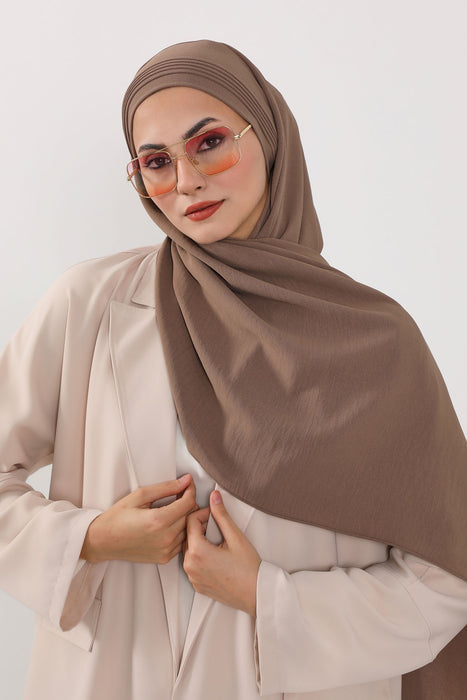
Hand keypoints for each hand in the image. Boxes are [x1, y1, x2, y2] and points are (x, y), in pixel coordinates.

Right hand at [80, 474, 197, 563]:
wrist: (102, 541)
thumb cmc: (117, 517)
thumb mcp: (139, 495)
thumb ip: (165, 487)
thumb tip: (185, 481)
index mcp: (158, 520)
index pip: (188, 502)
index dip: (190, 489)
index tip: (187, 484)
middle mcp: (165, 538)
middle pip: (191, 515)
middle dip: (188, 501)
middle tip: (178, 494)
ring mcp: (165, 550)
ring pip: (189, 529)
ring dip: (185, 517)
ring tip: (172, 509)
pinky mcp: (164, 558)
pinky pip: (182, 541)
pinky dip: (180, 531)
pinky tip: (169, 524)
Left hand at [183, 490, 260, 617]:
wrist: (256, 594)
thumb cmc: (249, 568)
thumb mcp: (236, 537)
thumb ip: (222, 515)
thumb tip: (214, 496)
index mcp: (197, 551)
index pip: (190, 521)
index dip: (202, 513)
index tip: (214, 514)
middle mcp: (190, 565)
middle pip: (187, 535)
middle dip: (200, 526)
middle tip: (217, 526)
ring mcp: (192, 577)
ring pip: (188, 549)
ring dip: (199, 540)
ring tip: (217, 540)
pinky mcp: (196, 585)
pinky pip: (192, 564)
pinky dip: (199, 556)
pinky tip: (215, 555)